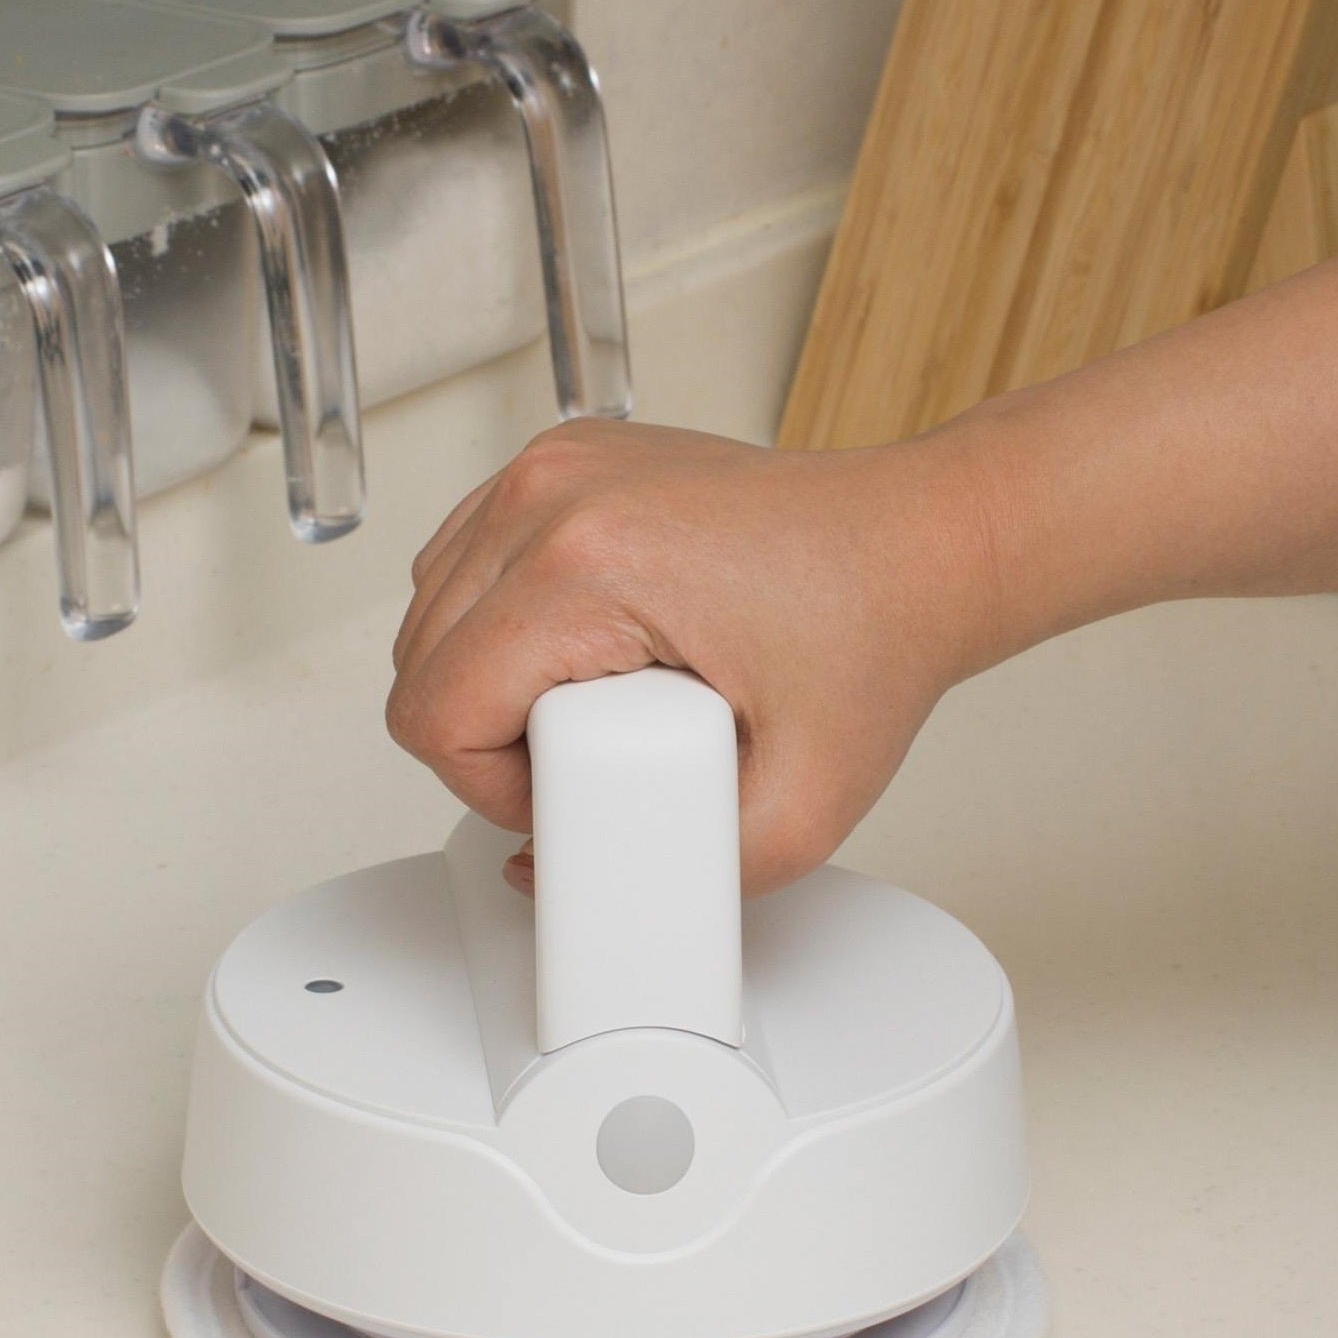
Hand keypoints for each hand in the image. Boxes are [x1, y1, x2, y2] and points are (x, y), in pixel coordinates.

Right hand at [387, 419, 998, 892]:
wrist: (918, 544)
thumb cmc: (871, 635)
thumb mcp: (800, 810)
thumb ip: (680, 877)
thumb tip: (546, 870)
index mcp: (588, 562)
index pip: (435, 707)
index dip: (487, 787)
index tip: (567, 793)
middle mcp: (551, 494)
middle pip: (419, 657)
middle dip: (484, 739)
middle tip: (588, 759)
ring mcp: (552, 464)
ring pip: (431, 606)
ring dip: (484, 678)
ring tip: (588, 704)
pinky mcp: (563, 460)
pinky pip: (469, 559)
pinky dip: (498, 620)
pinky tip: (578, 651)